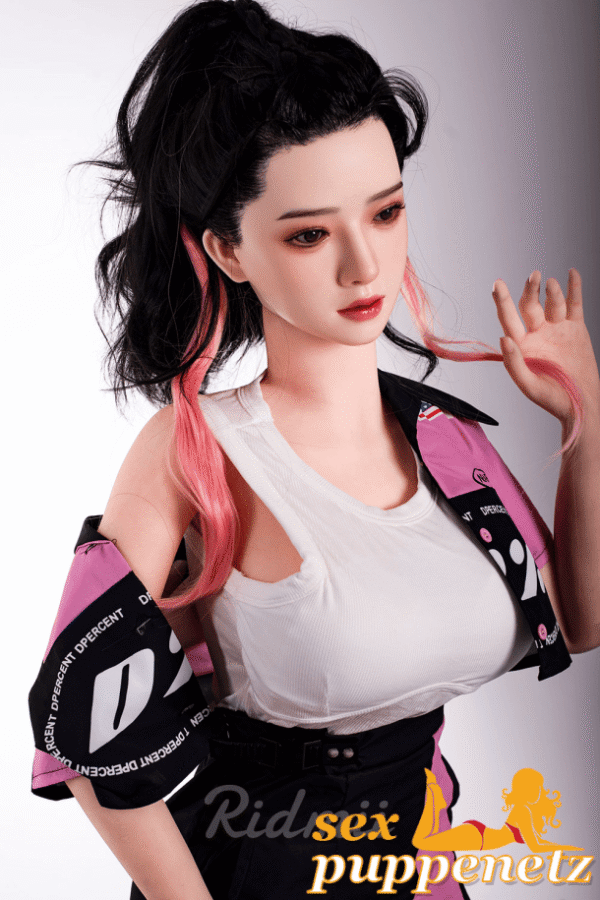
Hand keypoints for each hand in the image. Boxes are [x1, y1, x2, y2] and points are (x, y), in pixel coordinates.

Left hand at [492, 269, 599, 423]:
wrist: (582, 404)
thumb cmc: (553, 399)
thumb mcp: (529, 386)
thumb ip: (514, 363)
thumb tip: (503, 339)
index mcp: (521, 346)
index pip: (508, 318)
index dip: (502, 301)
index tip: (497, 284)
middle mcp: (537, 334)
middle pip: (529, 305)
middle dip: (530, 290)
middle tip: (534, 276)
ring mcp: (556, 329)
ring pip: (552, 302)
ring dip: (551, 291)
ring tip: (551, 284)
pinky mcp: (576, 328)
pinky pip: (574, 304)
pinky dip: (574, 288)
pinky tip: (571, 274)